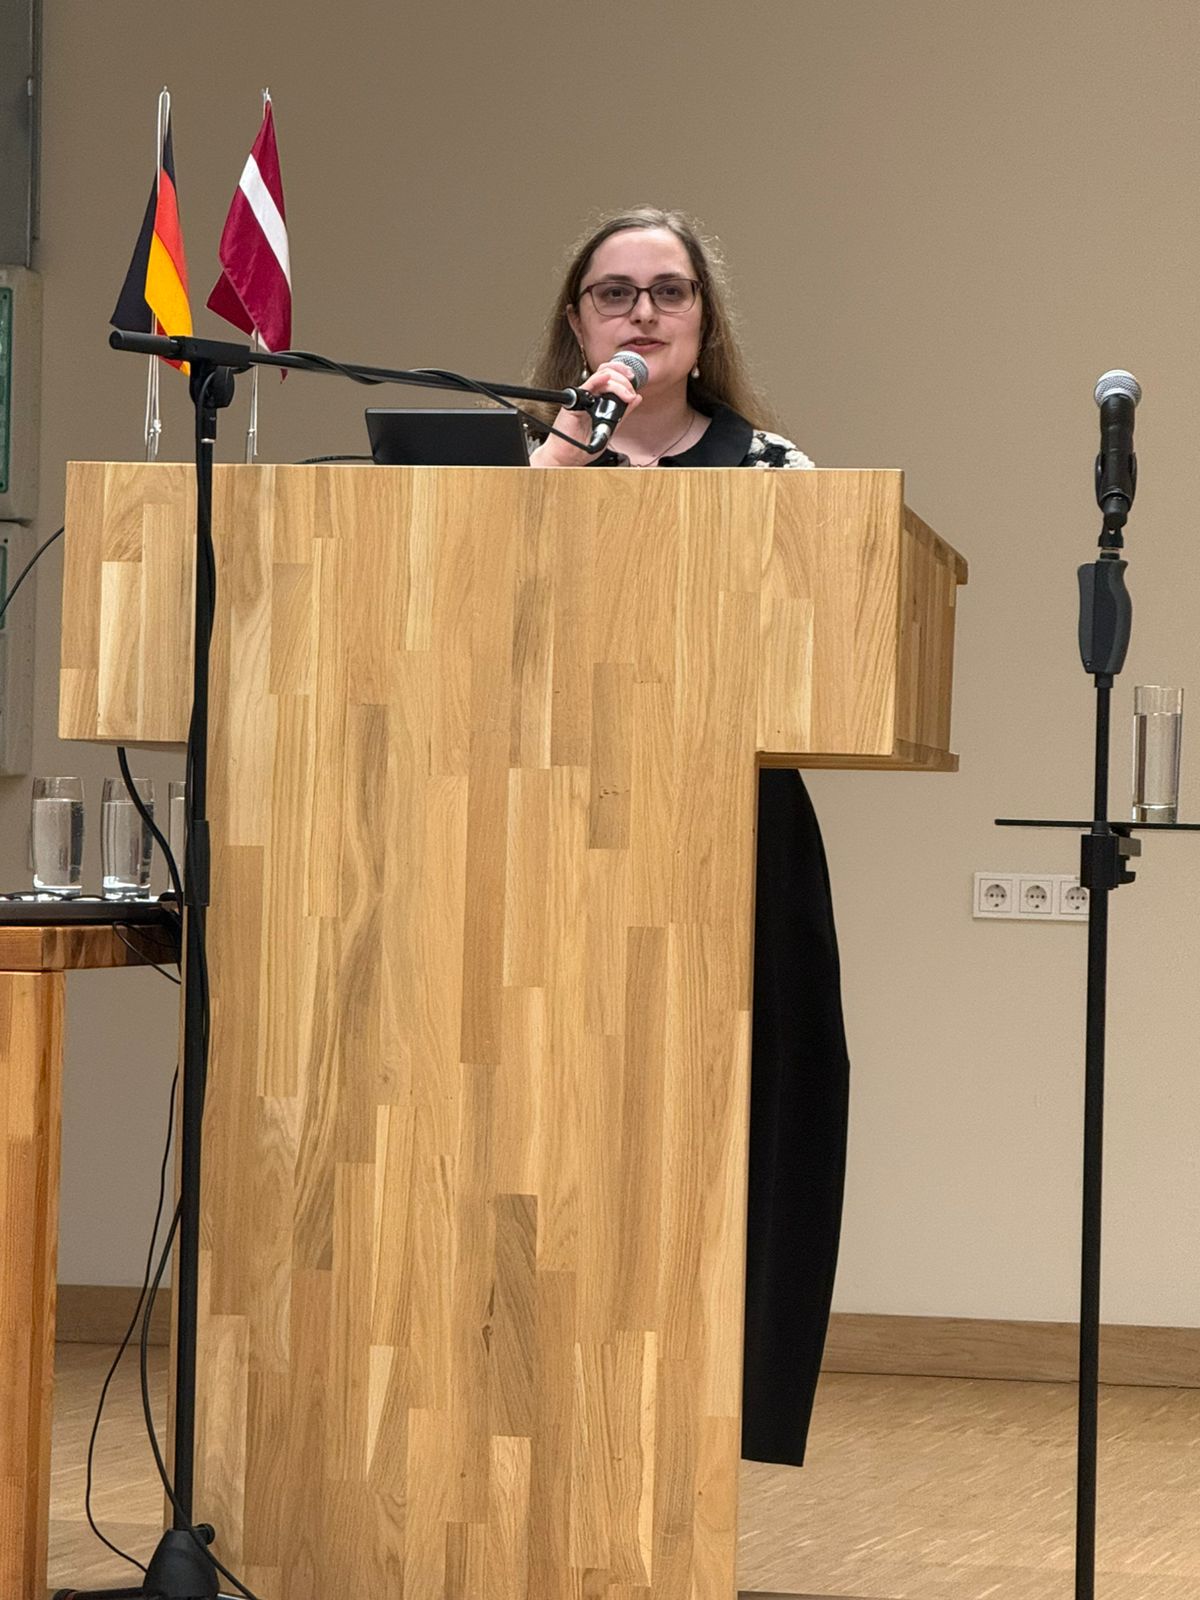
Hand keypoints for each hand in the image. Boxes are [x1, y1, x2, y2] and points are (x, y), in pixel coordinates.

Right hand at [529, 359, 643, 466]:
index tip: (635, 385)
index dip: (624, 376)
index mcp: (597, 399)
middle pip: (608, 373)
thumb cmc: (582, 445)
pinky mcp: (575, 402)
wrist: (567, 457)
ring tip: (627, 394)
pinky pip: (588, 385)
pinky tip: (607, 378)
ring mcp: (583, 397)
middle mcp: (590, 395)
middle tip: (631, 391)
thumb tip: (636, 398)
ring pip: (602, 376)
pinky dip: (599, 379)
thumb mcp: (610, 427)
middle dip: (624, 379)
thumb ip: (623, 412)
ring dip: (619, 382)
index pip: (611, 377)